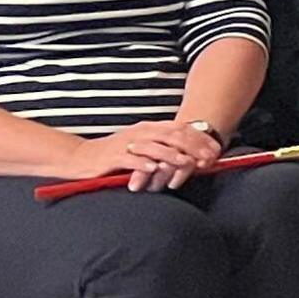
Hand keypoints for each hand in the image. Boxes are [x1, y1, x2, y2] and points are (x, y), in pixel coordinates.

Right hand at [76, 119, 227, 191]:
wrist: (81, 157)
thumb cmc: (115, 154)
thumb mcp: (142, 146)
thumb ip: (164, 146)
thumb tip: (193, 154)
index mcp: (149, 129)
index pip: (179, 130)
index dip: (200, 138)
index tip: (216, 149)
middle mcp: (140, 133)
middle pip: (170, 136)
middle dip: (191, 146)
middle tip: (207, 157)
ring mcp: (126, 144)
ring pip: (152, 146)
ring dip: (170, 154)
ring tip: (185, 162)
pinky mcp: (112, 157)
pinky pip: (129, 159)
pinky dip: (142, 163)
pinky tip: (153, 168)